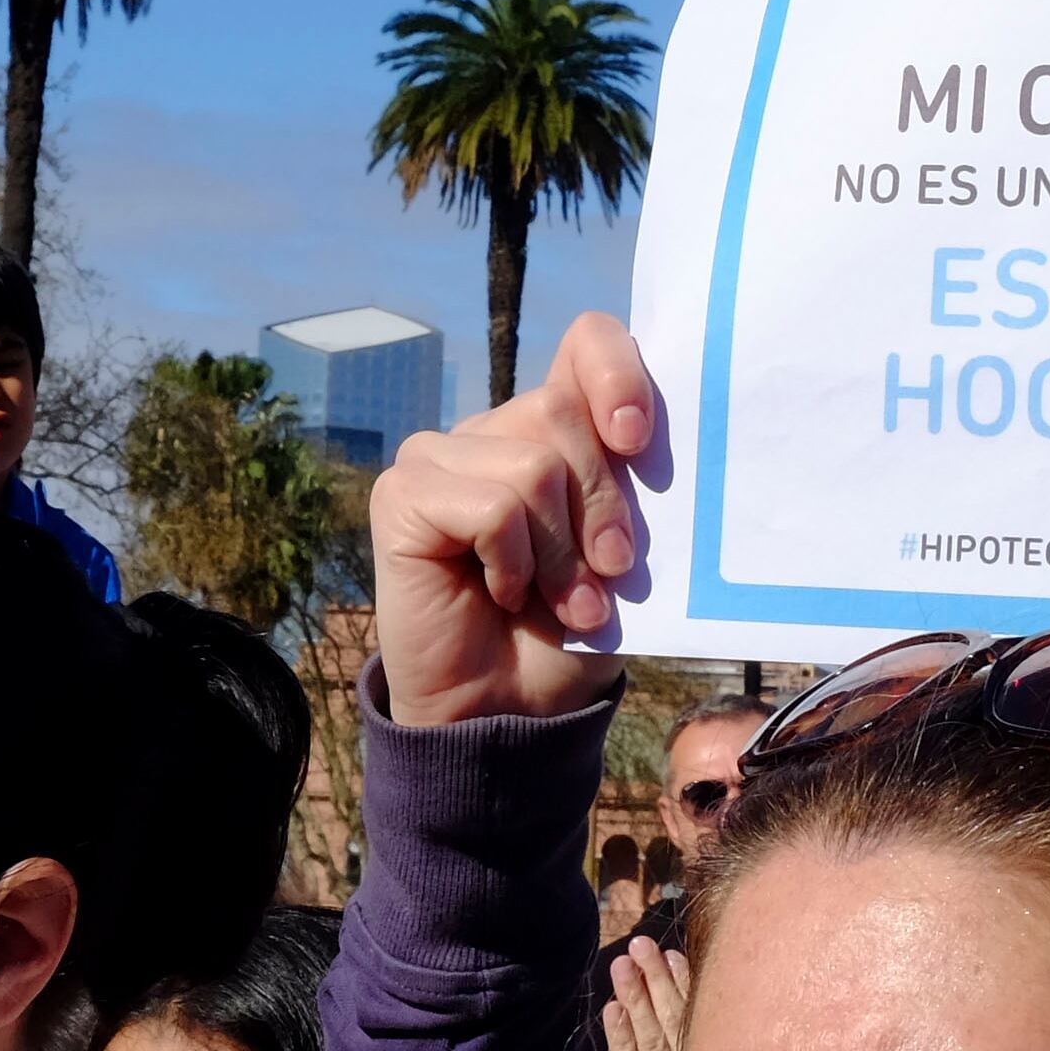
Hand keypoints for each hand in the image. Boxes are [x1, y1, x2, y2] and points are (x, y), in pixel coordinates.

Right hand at [371, 310, 659, 727]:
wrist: (514, 709)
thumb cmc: (573, 633)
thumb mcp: (623, 555)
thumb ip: (632, 489)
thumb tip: (647, 441)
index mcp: (556, 428)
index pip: (588, 341)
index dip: (618, 372)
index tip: (638, 440)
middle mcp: (494, 429)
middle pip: (562, 412)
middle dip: (603, 505)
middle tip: (610, 574)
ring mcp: (441, 457)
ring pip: (532, 464)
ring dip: (562, 553)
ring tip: (563, 602)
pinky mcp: (403, 495)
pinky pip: (490, 507)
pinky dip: (513, 563)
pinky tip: (501, 594)